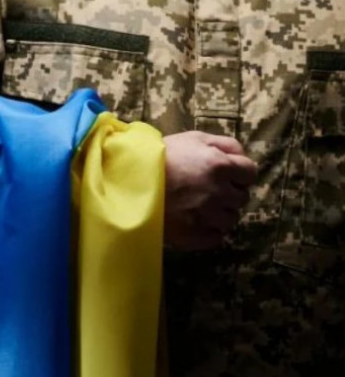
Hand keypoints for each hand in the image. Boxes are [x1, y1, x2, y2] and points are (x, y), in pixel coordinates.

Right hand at [163, 131, 256, 249]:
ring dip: (219, 213)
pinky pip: (216, 237)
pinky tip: (194, 220)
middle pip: (241, 198)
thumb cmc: (159, 155)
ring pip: (230, 220)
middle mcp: (218, 193)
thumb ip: (224, 145)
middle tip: (206, 189)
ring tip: (198, 206)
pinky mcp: (193, 236)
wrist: (126, 181)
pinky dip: (209, 230)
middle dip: (228, 193)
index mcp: (220, 166)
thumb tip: (242, 158)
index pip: (250, 173)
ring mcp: (206, 217)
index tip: (225, 174)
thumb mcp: (193, 138)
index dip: (238, 173)